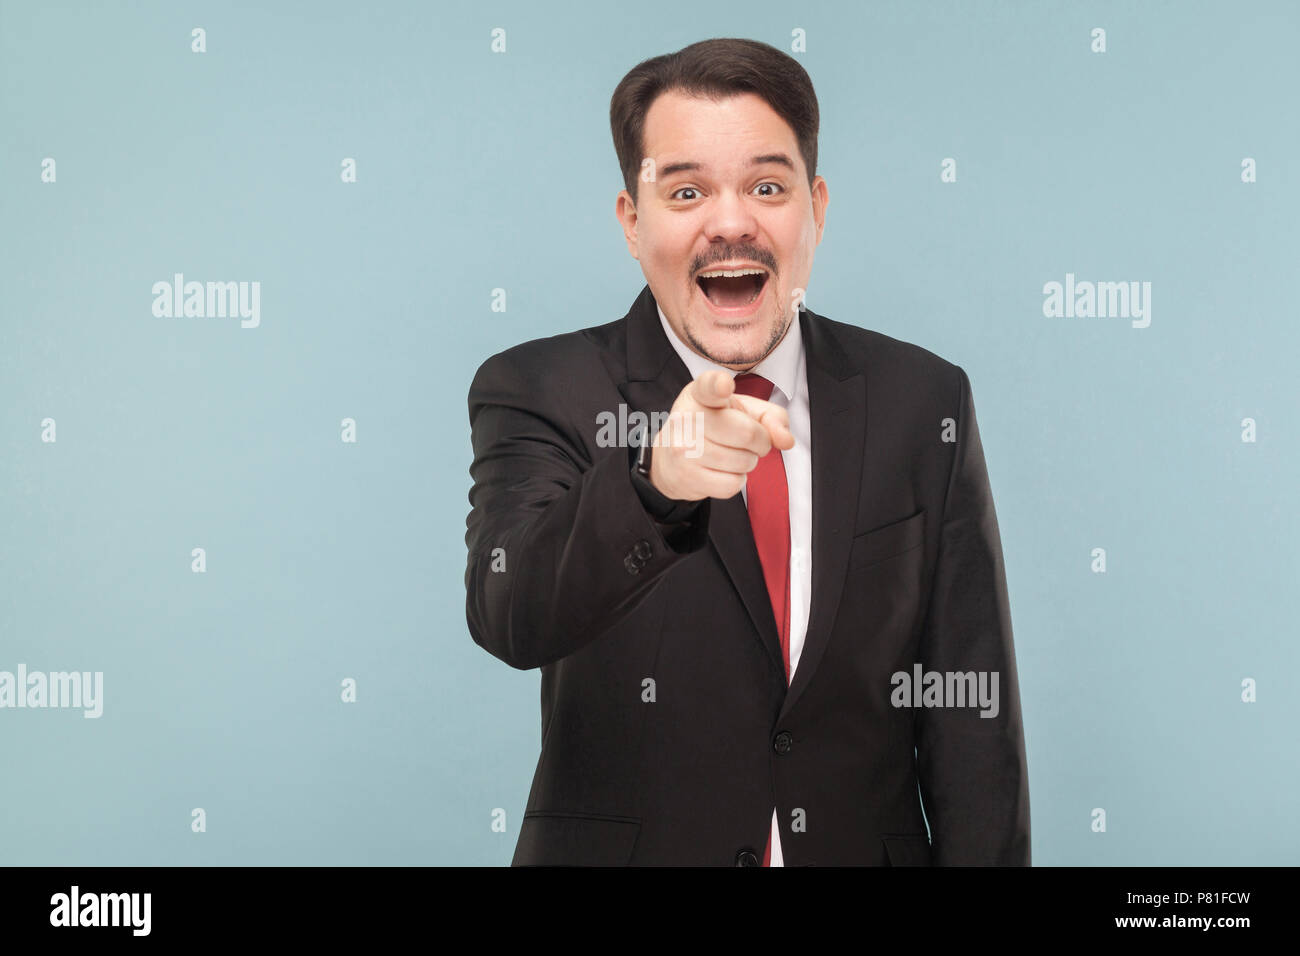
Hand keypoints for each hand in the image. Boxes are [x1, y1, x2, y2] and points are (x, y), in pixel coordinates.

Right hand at [648, 369, 794, 500]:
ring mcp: (683, 449)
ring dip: (747, 462)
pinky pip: (733, 484)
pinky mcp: (687, 476)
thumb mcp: (742, 411)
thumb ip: (771, 417)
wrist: (672, 459)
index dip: (719, 385)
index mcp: (700, 393)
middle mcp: (687, 418)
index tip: (724, 385)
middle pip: (747, 434)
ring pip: (743, 462)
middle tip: (747, 441)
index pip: (709, 386)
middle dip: (760, 442)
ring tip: (730, 454)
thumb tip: (785, 440)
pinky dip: (736, 480)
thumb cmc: (715, 428)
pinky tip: (721, 470)